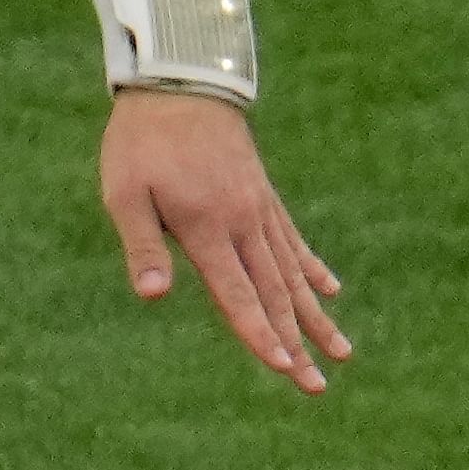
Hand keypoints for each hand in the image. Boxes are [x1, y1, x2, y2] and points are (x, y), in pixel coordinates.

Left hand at [98, 90, 350, 395]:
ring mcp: (259, 209)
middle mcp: (243, 223)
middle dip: (297, 343)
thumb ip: (141, 246)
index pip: (238, 295)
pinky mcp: (263, 195)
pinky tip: (331, 292)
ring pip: (293, 273)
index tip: (285, 369)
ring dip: (315, 316)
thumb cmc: (142, 142)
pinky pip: (293, 240)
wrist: (179, 82)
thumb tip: (153, 297)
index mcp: (207, 228)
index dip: (260, 335)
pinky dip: (312, 269)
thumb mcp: (125, 193)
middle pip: (276, 294)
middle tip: (316, 387)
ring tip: (343, 353)